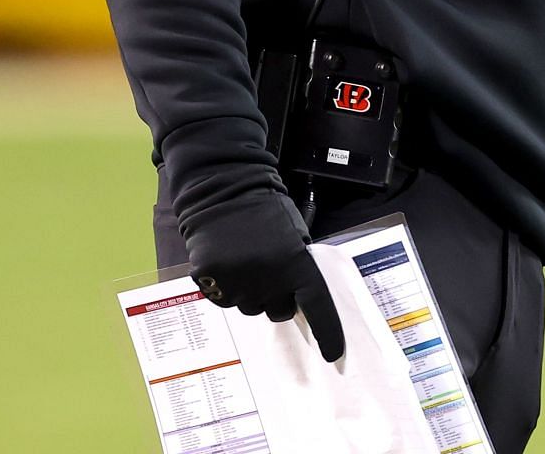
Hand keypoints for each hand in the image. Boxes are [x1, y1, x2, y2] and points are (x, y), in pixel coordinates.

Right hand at [182, 190, 344, 361]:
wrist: (223, 190)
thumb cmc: (263, 209)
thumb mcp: (293, 233)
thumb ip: (297, 265)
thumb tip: (299, 294)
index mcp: (295, 263)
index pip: (317, 306)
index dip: (327, 332)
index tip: (333, 354)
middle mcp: (269, 278)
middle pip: (279, 311)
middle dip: (278, 298)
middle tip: (271, 271)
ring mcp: (238, 282)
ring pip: (250, 307)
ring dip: (251, 292)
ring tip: (246, 259)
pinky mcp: (212, 282)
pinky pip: (224, 299)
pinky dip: (226, 287)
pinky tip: (227, 261)